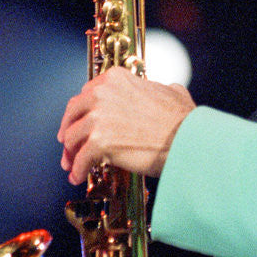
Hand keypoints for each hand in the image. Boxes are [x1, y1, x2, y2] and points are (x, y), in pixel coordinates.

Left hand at [57, 66, 195, 184]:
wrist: (188, 139)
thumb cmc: (184, 119)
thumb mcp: (171, 91)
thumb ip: (156, 89)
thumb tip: (161, 92)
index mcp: (116, 79)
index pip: (86, 94)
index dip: (82, 111)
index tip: (80, 121)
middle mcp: (103, 94)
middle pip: (74, 113)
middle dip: (69, 131)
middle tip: (69, 145)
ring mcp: (99, 118)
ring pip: (72, 137)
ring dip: (71, 154)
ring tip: (72, 166)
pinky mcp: (100, 142)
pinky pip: (81, 159)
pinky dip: (78, 169)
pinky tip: (79, 177)